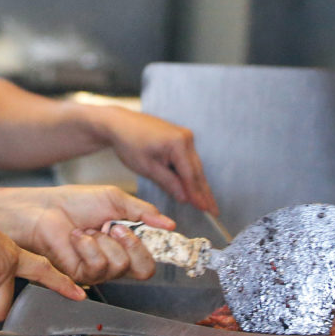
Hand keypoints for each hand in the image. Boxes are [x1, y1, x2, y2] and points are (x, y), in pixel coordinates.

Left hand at [0, 185, 175, 285]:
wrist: (45, 208)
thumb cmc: (75, 203)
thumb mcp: (116, 200)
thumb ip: (144, 213)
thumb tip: (170, 224)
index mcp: (126, 245)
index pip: (152, 259)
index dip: (160, 249)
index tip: (159, 233)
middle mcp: (115, 261)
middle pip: (144, 271)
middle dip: (133, 245)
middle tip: (116, 227)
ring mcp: (98, 269)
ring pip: (120, 266)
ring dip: (104, 241)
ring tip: (90, 228)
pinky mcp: (80, 274)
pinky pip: (97, 267)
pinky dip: (89, 246)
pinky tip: (78, 236)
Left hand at [97, 107, 217, 214]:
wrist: (120, 124)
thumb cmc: (130, 143)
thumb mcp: (148, 168)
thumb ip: (169, 183)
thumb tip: (185, 198)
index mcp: (178, 143)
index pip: (191, 175)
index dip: (199, 195)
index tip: (206, 211)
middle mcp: (186, 137)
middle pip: (197, 171)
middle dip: (205, 192)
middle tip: (214, 211)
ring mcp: (184, 136)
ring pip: (194, 166)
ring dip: (199, 184)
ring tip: (207, 203)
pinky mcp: (180, 137)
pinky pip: (188, 159)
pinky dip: (190, 174)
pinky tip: (194, 187)